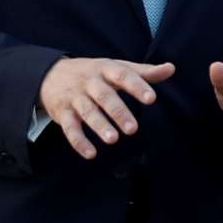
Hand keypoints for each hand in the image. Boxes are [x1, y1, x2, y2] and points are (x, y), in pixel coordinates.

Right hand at [38, 57, 174, 159]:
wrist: (51, 74)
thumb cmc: (94, 73)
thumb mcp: (116, 67)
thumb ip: (144, 72)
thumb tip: (171, 68)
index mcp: (106, 69)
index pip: (123, 75)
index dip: (137, 86)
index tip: (151, 98)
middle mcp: (89, 82)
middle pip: (104, 96)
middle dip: (118, 112)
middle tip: (133, 129)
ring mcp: (75, 97)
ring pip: (87, 112)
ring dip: (100, 126)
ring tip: (113, 140)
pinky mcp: (63, 113)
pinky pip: (69, 128)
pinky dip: (78, 142)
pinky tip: (91, 154)